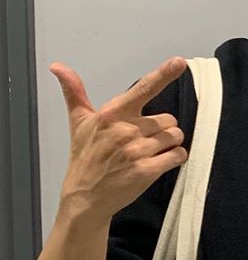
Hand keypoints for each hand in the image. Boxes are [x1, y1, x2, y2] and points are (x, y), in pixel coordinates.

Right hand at [51, 57, 188, 223]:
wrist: (84, 197)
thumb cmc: (85, 156)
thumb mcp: (78, 122)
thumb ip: (74, 92)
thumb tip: (57, 66)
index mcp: (112, 114)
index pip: (143, 89)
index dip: (163, 74)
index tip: (179, 62)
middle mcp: (125, 130)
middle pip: (170, 119)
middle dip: (162, 130)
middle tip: (142, 141)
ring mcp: (136, 151)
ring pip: (176, 137)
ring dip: (169, 145)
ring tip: (149, 153)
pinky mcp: (147, 171)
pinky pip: (178, 155)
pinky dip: (175, 158)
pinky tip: (159, 163)